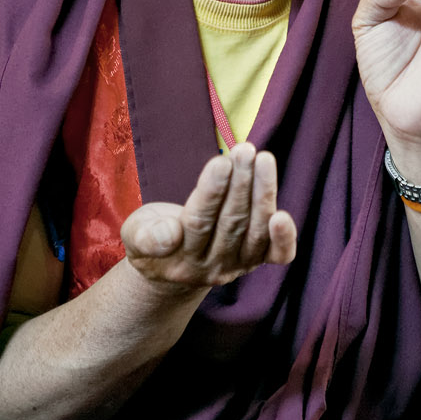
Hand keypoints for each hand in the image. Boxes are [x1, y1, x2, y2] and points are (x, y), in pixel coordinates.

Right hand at [120, 142, 296, 288]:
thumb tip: (170, 234)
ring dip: (262, 193)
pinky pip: (278, 255)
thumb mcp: (135, 236)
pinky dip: (285, 239)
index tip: (221, 162)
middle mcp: (214, 265)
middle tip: (244, 150)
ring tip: (263, 159)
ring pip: (255, 230)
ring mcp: (238, 264)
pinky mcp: (257, 260)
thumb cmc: (152, 238)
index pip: (199, 221)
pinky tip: (285, 215)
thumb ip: (146, 237)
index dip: (212, 192)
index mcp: (181, 258)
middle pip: (231, 222)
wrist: (172, 269)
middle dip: (240, 183)